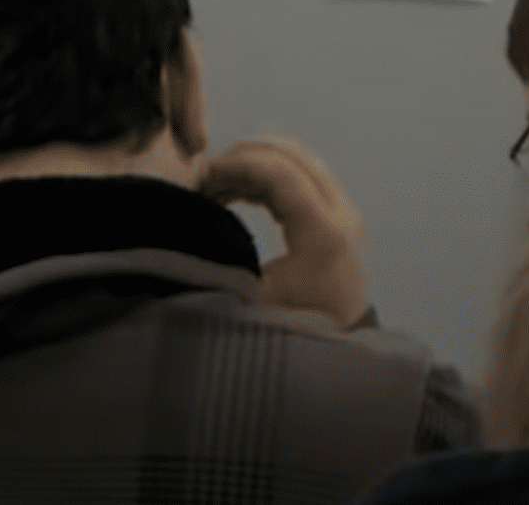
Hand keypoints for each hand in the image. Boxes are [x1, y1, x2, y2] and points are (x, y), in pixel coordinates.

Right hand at [200, 136, 371, 328]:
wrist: (330, 372)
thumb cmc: (286, 341)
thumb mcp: (243, 304)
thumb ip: (218, 258)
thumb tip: (182, 224)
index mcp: (324, 234)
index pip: (279, 171)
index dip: (233, 165)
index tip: (198, 180)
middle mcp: (343, 217)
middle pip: (294, 155)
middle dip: (244, 156)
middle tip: (204, 179)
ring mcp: (345, 219)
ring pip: (300, 164)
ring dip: (255, 165)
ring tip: (213, 189)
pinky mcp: (339, 227)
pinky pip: (304, 181)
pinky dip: (267, 179)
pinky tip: (234, 196)